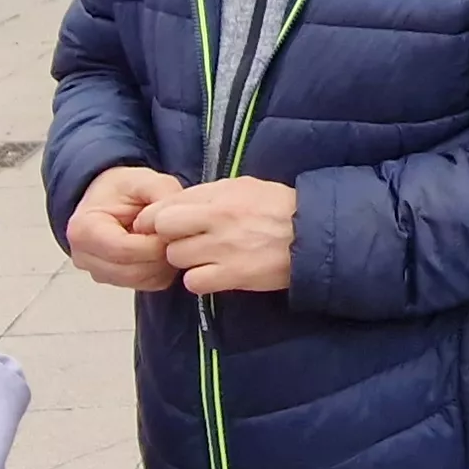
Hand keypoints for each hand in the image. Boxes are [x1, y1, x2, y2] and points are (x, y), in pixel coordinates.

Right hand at [65, 165, 185, 289]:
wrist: (108, 198)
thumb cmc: (120, 189)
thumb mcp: (143, 179)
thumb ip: (162, 192)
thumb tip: (178, 219)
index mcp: (84, 229)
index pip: (125, 250)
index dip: (156, 243)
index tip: (173, 228)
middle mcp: (85, 256)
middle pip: (134, 270)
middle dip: (162, 254)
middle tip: (176, 234)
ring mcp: (98, 272)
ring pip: (143, 281)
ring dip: (164, 263)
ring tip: (167, 238)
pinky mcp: (114, 281)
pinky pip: (148, 285)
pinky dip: (162, 270)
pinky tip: (161, 248)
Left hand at [148, 177, 299, 295]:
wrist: (313, 234)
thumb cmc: (280, 207)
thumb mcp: (245, 187)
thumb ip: (210, 194)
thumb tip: (179, 203)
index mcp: (219, 194)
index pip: (166, 204)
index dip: (155, 217)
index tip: (156, 225)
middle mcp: (216, 219)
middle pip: (164, 229)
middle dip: (168, 236)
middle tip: (182, 241)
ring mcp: (223, 248)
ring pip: (176, 257)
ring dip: (185, 260)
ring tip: (203, 257)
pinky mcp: (233, 275)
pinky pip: (194, 282)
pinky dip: (199, 280)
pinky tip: (212, 274)